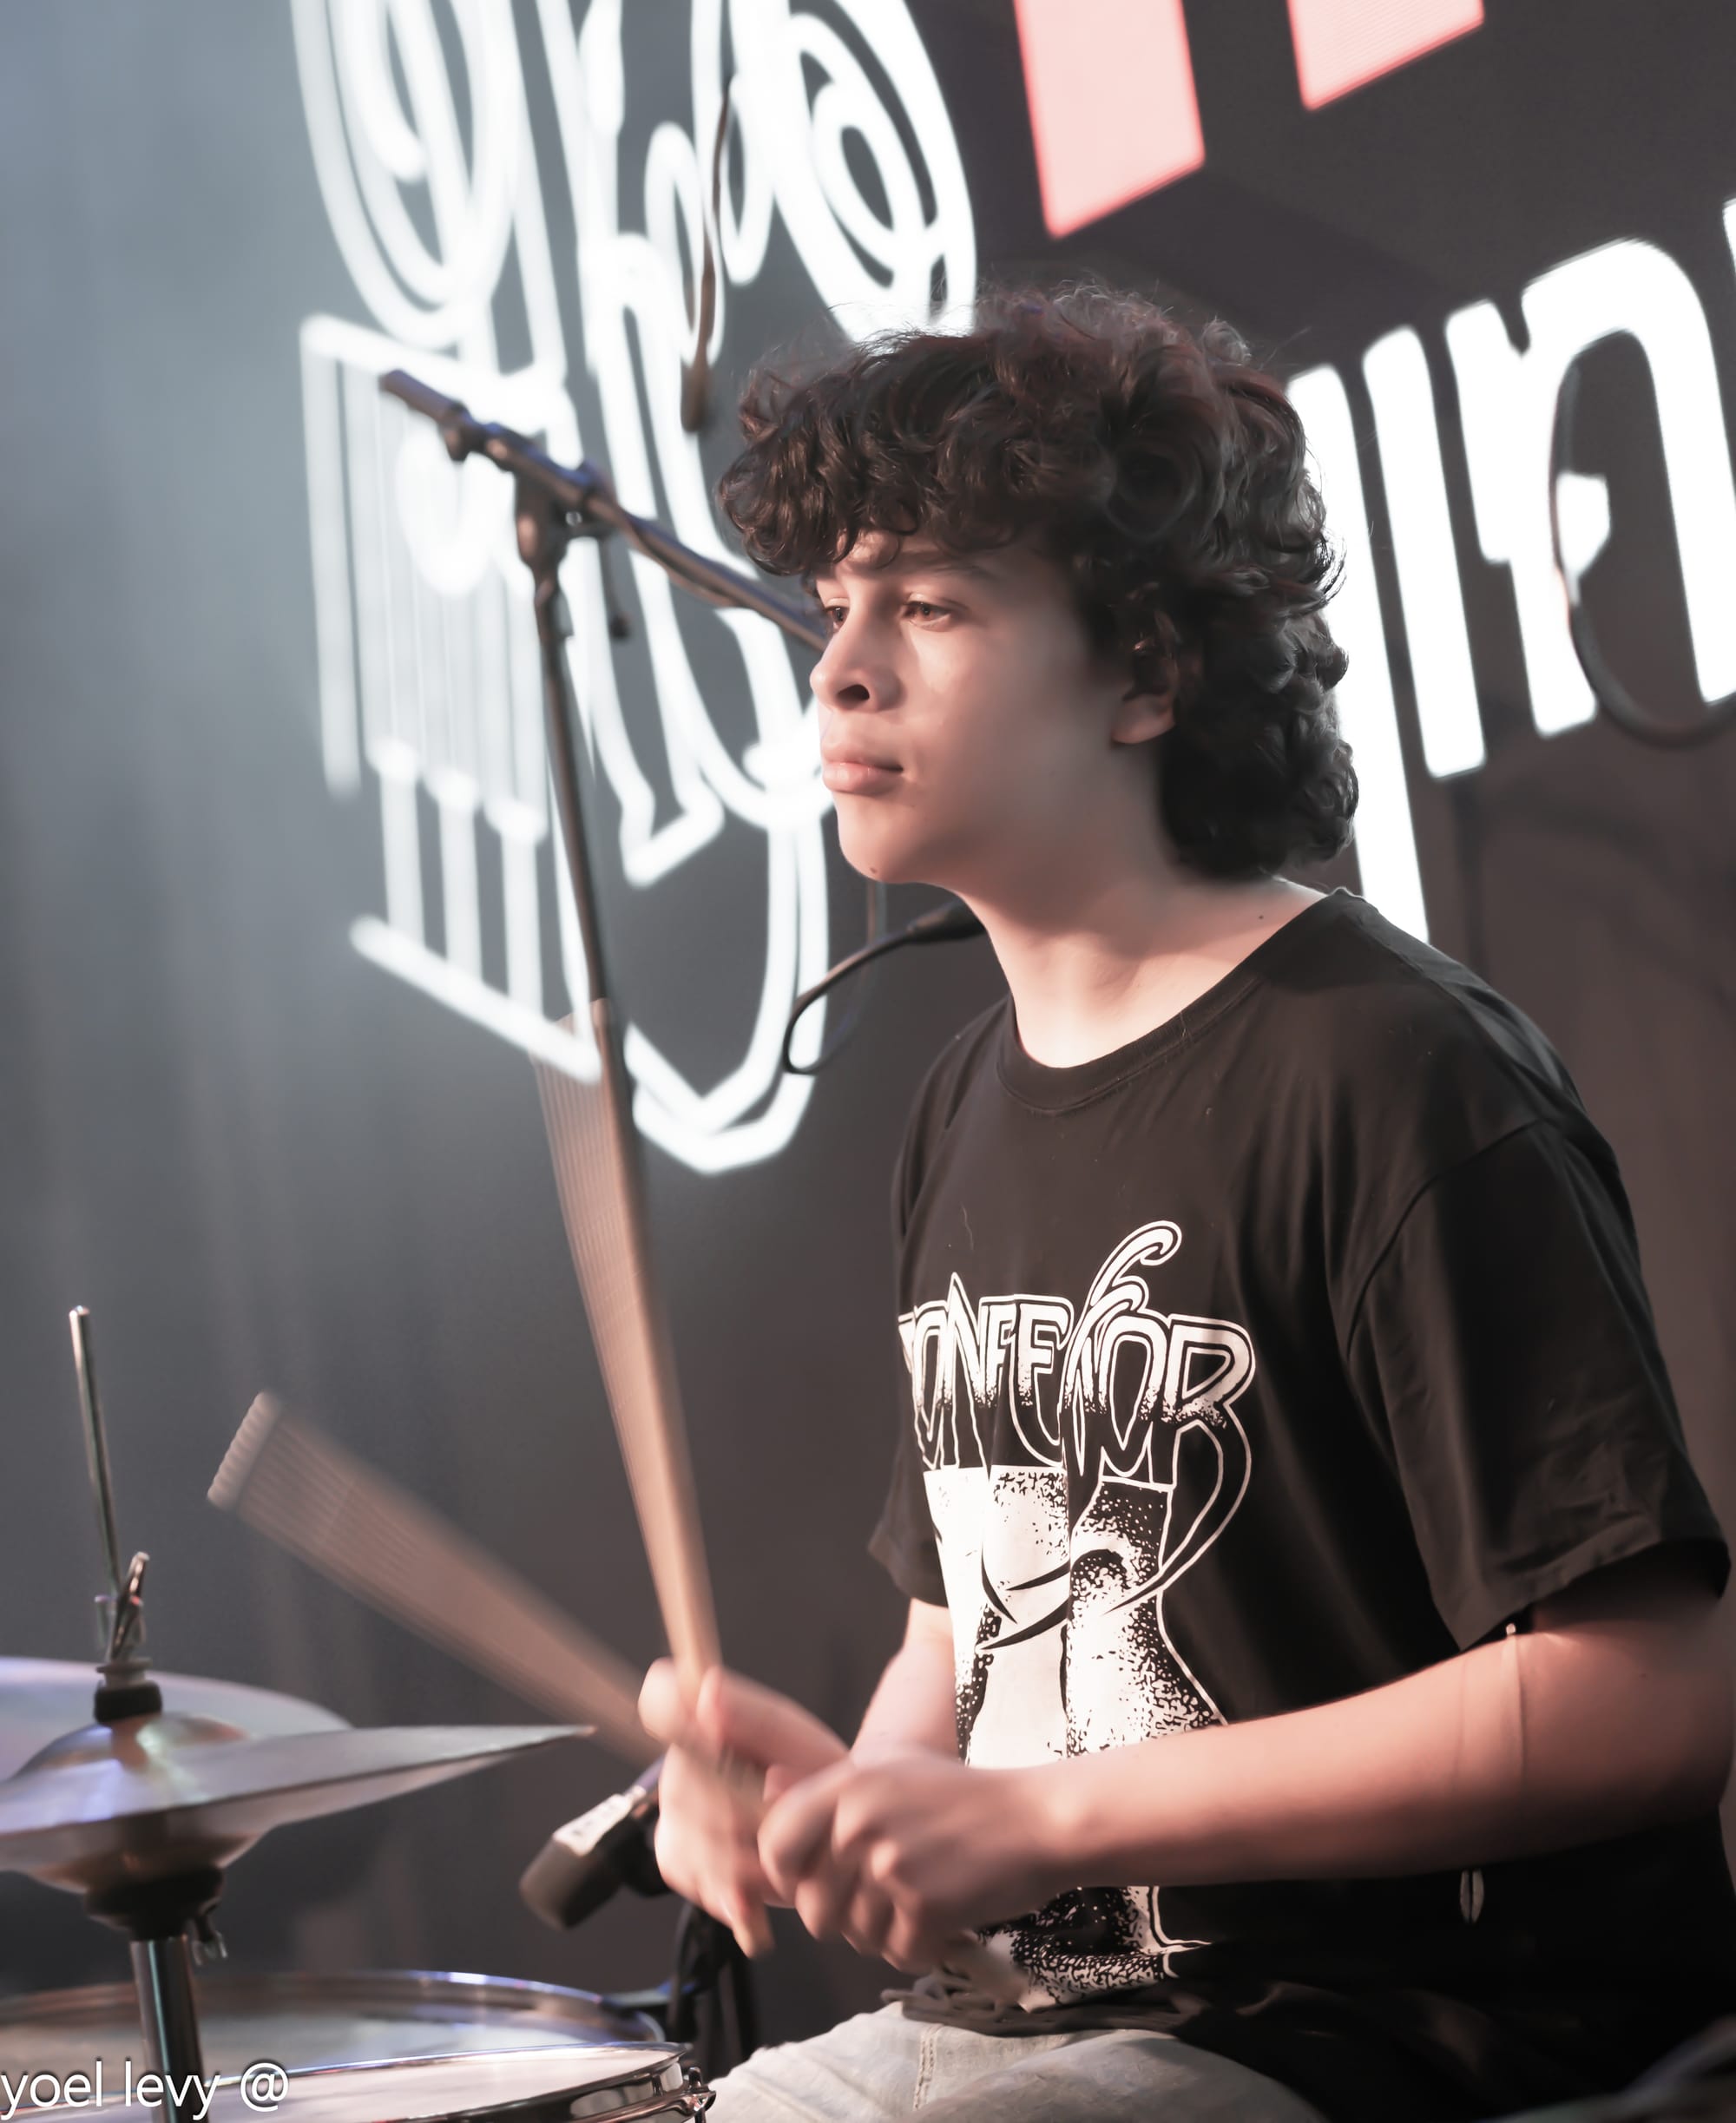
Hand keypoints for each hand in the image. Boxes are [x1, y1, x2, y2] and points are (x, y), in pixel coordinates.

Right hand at [638, 1660, 846, 1957]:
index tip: (719, 1736)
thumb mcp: (802, 1743)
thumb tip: (705, 1689)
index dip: (674, 1714)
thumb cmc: (819, 1779)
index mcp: (703, 1720)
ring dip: (750, 1864)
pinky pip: (696, 1881)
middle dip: (751, 1818)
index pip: (661, 1700)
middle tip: (793, 1823)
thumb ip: (756, 1718)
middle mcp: (678, 1764)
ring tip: (787, 1862)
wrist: (835, 1836)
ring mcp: (672, 1814)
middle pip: (693, 1793)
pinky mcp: (676, 1859)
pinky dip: (736, 1895)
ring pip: (699, 1845)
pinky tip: (763, 1889)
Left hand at [757, 1750, 1064, 1971]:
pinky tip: (944, 1916)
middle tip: (883, 1898)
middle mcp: (859, 1823)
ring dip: (884, 1933)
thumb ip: (830, 1788)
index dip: (787, 1874)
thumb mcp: (890, 1768)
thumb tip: (766, 1790)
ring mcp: (891, 1866)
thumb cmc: (960, 1796)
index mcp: (845, 1785)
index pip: (774, 1846)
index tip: (813, 1880)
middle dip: (843, 1916)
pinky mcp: (923, 1907)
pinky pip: (896, 1954)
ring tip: (919, 1899)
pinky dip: (918, 1947)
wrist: (1036, 1819)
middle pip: (812, 1906)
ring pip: (853, 1937)